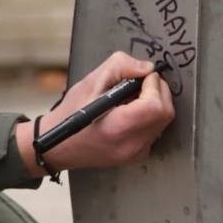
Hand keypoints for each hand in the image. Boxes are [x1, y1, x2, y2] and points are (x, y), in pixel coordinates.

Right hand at [15, 52, 174, 176]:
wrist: (57, 145)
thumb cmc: (70, 113)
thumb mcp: (90, 81)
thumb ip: (120, 66)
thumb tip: (147, 68)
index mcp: (118, 127)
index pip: (155, 106)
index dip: (154, 85)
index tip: (144, 76)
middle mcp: (131, 145)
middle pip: (165, 114)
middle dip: (159, 92)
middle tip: (142, 83)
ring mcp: (135, 153)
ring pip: (164, 123)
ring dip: (155, 104)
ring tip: (133, 97)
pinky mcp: (137, 156)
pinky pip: (155, 131)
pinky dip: (150, 117)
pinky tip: (131, 112)